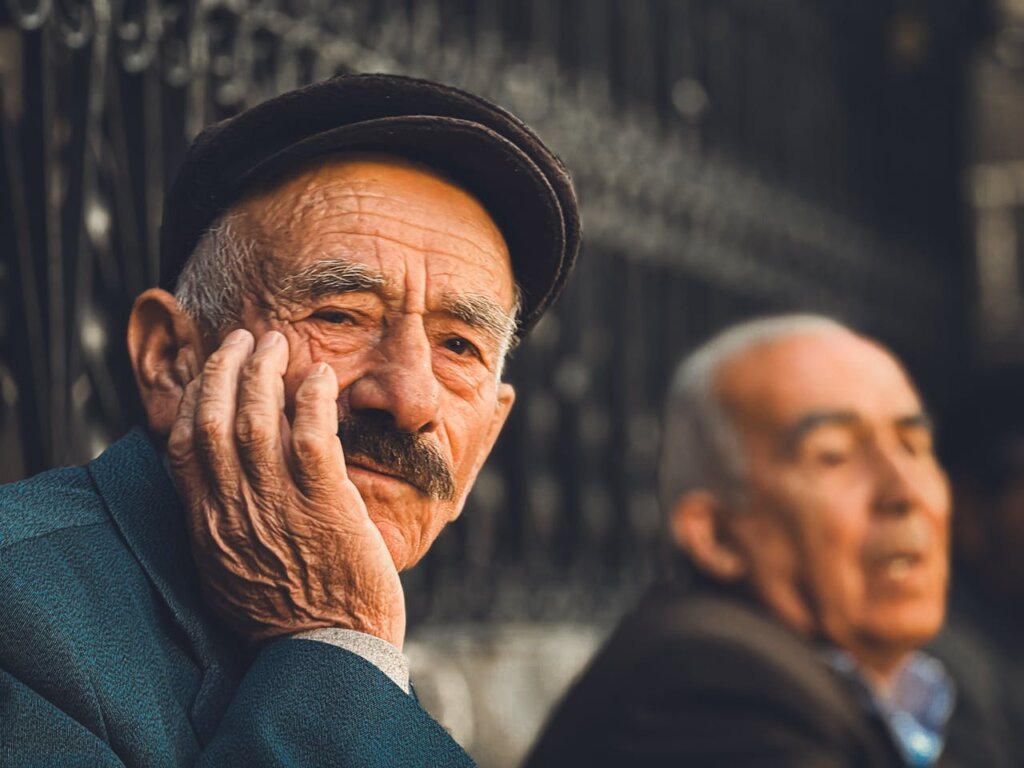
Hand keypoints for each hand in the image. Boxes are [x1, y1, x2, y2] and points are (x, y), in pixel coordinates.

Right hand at [167, 329, 405, 647]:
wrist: (328, 653)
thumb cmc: (287, 614)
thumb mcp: (230, 572)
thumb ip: (222, 524)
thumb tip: (220, 486)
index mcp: (206, 525)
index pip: (183, 445)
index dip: (193, 397)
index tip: (208, 371)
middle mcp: (232, 510)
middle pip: (213, 418)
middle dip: (224, 368)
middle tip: (243, 339)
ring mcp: (277, 505)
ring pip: (256, 418)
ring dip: (264, 371)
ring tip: (276, 343)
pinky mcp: (324, 505)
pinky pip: (310, 436)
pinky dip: (312, 399)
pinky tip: (320, 377)